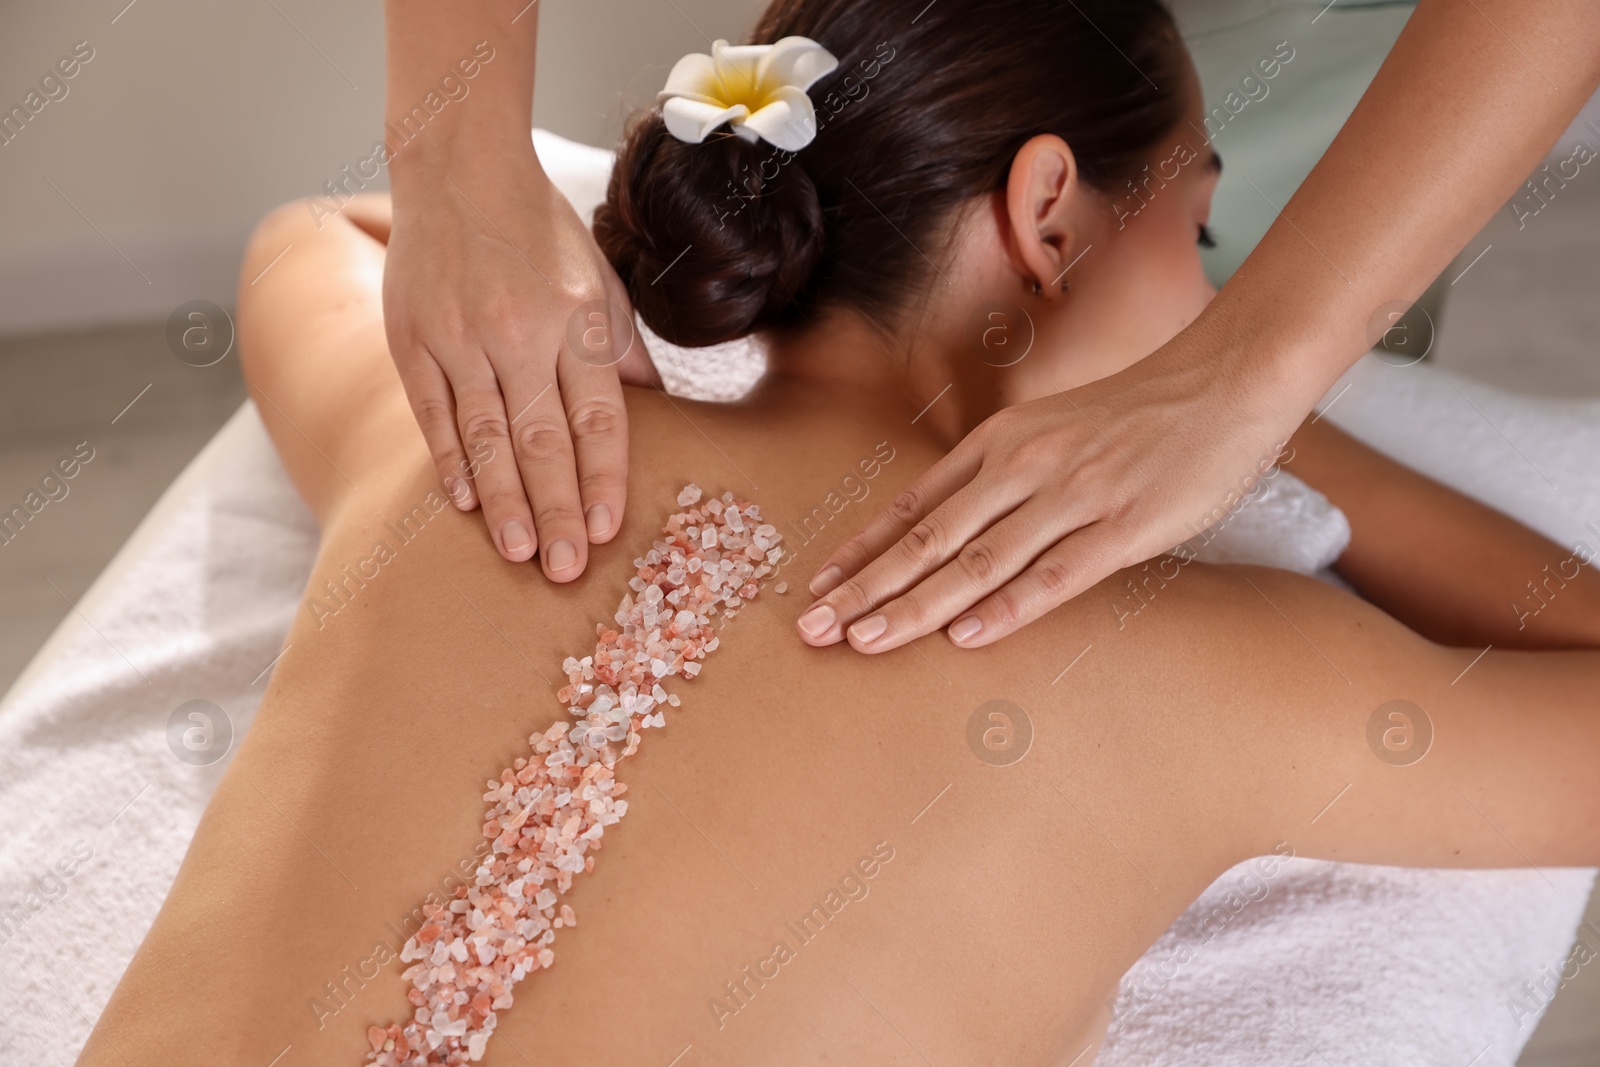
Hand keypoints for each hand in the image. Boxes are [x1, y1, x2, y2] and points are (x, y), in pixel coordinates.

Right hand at [383, 142, 658, 578]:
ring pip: (486, 435)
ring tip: (518, 551)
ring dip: (504, 499)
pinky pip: (433, 413)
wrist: (459, 170)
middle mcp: (520, 332)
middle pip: (542, 438)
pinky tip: (465, 503)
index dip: (601, 476)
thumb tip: (660, 413)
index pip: (596, 416)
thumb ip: (623, 352)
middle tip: (564, 568)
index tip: (605, 530)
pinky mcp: (413, 339)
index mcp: (578, 320)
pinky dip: (450, 461)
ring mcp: (460, 337)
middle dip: (556, 508)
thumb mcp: (602, 282)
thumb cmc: (543, 234)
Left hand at [796, 339, 1299, 650]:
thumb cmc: (1136, 413)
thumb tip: (951, 529)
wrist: (1224, 379)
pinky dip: (1007, 607)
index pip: (912, 505)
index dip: (861, 550)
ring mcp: (1072, 496)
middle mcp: (1022, 466)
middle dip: (865, 588)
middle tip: (813, 630)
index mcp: (999, 443)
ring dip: (915, 605)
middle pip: (928, 538)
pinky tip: (964, 637)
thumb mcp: (1049, 429)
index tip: (816, 588)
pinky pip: (1056, 575)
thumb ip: (1001, 475)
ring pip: (977, 560)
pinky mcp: (1124, 526)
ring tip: (863, 641)